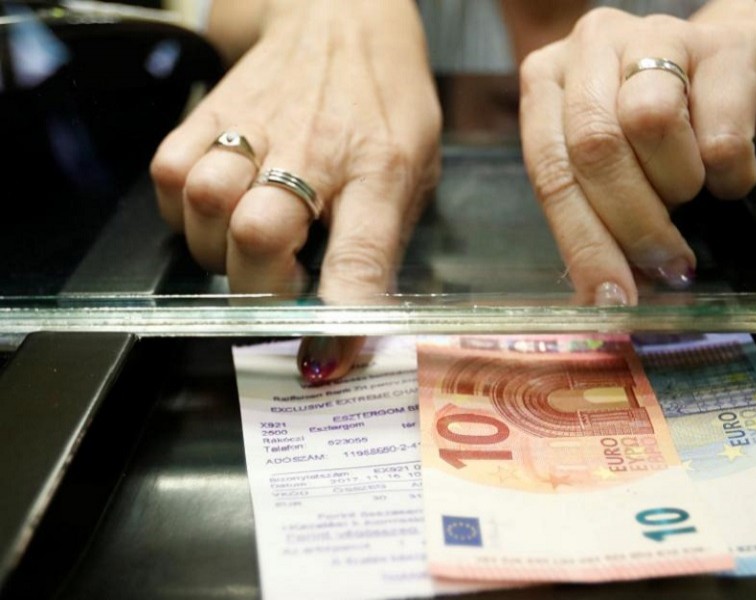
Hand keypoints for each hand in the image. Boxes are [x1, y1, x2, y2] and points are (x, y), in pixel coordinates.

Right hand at [151, 0, 439, 382]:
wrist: (340, 17)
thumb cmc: (384, 102)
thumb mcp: (415, 169)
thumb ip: (384, 241)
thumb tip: (356, 320)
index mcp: (381, 168)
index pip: (360, 255)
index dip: (340, 320)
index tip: (324, 361)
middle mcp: (315, 148)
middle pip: (259, 233)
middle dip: (261, 287)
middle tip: (281, 289)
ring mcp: (256, 126)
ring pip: (206, 206)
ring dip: (220, 250)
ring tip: (249, 246)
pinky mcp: (210, 113)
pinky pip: (170, 176)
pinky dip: (186, 212)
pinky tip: (219, 210)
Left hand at [519, 7, 755, 304]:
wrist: (736, 67)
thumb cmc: (661, 129)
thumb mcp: (610, 170)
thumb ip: (595, 219)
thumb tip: (602, 298)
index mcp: (547, 82)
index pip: (549, 170)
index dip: (582, 242)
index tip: (610, 296)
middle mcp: (590, 47)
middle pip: (595, 147)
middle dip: (633, 223)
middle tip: (665, 263)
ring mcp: (655, 34)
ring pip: (650, 124)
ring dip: (678, 184)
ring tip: (690, 187)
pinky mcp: (725, 46)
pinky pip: (722, 134)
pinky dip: (729, 176)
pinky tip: (727, 171)